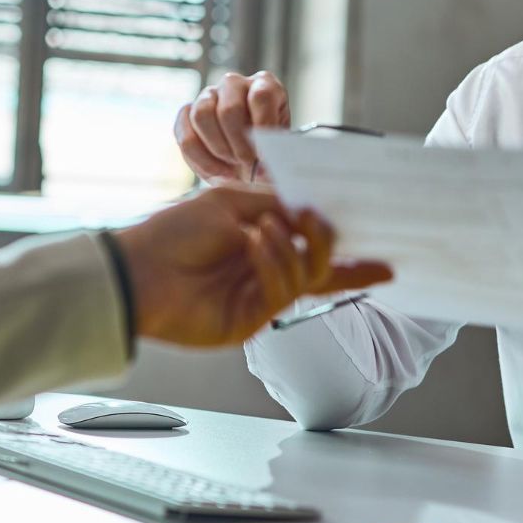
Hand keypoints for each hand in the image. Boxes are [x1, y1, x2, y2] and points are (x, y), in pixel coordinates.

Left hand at [113, 185, 391, 346]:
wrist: (137, 270)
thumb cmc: (174, 230)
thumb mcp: (230, 201)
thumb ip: (276, 205)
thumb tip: (313, 212)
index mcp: (262, 237)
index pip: (312, 243)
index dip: (348, 249)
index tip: (385, 250)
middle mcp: (265, 268)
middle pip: (321, 268)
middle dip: (335, 248)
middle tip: (325, 226)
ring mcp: (259, 296)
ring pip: (306, 278)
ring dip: (294, 248)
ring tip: (268, 227)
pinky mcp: (249, 321)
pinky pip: (280, 292)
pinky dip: (274, 262)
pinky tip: (256, 241)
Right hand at [174, 71, 289, 183]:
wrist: (251, 163)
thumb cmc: (270, 153)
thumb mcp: (281, 149)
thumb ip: (275, 151)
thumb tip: (263, 163)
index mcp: (265, 84)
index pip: (261, 96)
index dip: (262, 127)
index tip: (264, 155)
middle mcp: (234, 84)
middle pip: (229, 108)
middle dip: (238, 144)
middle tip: (248, 164)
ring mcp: (207, 95)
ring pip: (202, 115)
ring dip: (218, 149)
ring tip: (233, 167)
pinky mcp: (186, 114)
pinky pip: (185, 135)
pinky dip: (200, 159)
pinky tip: (218, 172)